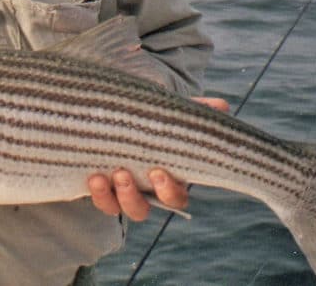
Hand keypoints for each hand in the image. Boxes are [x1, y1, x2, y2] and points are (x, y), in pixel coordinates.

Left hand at [87, 96, 229, 220]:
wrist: (111, 120)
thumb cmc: (148, 121)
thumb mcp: (167, 114)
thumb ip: (194, 111)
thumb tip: (222, 106)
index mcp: (165, 178)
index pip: (174, 197)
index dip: (168, 191)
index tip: (158, 172)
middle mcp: (142, 191)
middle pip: (142, 209)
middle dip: (133, 196)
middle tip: (124, 173)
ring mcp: (118, 192)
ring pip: (118, 207)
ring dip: (112, 195)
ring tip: (104, 175)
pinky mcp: (99, 188)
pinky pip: (100, 200)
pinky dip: (97, 192)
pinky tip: (93, 176)